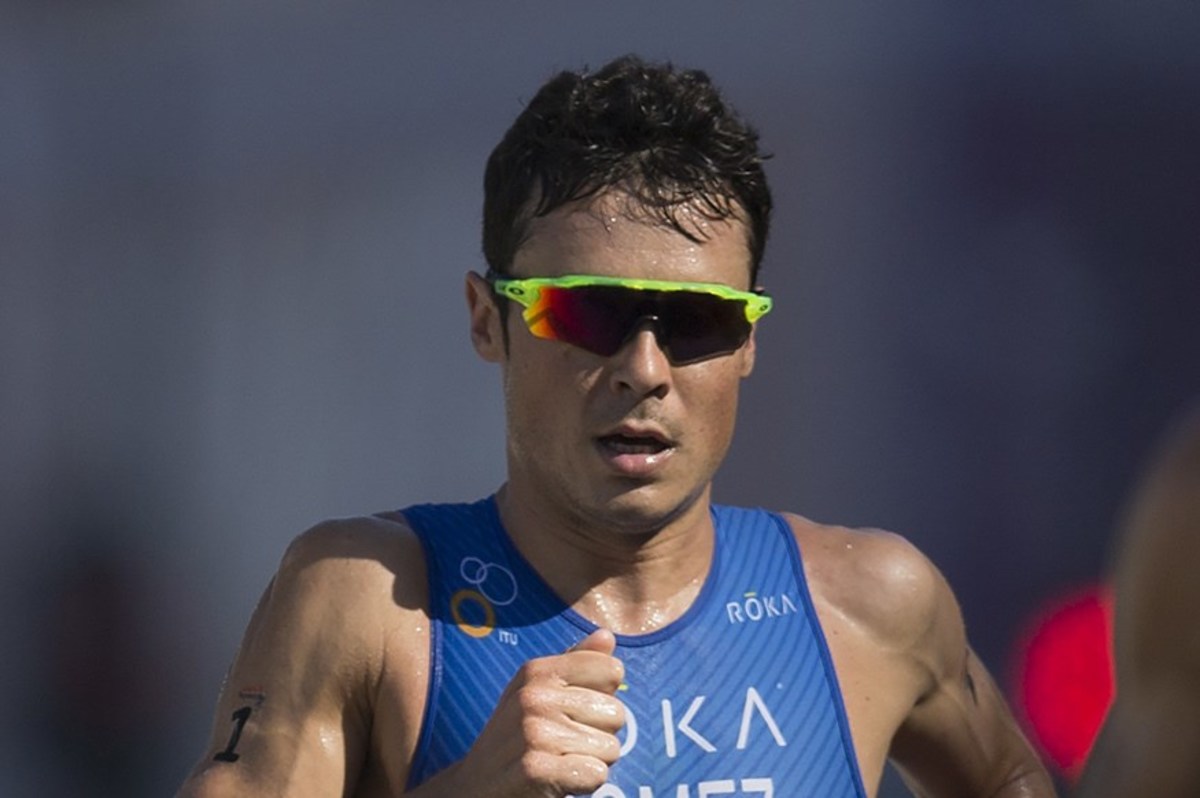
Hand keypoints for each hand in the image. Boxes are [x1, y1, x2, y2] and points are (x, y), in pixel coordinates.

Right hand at [423, 629, 625, 796]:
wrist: (473, 789)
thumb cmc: (516, 739)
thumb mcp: (539, 693)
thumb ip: (577, 665)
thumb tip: (606, 635)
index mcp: (537, 671)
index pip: (612, 670)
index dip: (604, 697)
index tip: (577, 713)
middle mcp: (534, 696)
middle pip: (616, 713)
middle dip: (599, 735)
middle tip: (565, 746)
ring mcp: (533, 732)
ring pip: (611, 748)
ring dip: (592, 762)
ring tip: (559, 763)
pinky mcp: (535, 770)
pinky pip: (597, 774)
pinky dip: (586, 784)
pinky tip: (560, 781)